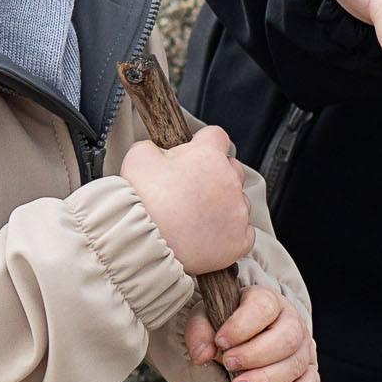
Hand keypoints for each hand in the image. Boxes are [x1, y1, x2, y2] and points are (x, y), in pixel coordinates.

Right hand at [121, 126, 252, 276]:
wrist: (145, 244)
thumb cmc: (143, 201)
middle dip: (215, 176)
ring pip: (239, 202)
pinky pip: (243, 233)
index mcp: (209, 155)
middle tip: (191, 191)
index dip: (203, 144)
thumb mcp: (138, 158)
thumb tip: (158, 152)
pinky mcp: (240, 241)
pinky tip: (208, 237)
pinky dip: (229, 234)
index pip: (216, 136)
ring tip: (196, 219)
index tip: (193, 155)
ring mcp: (238, 212)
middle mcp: (230, 181)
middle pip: (232, 169)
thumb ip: (153, 147)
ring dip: (224, 206)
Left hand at [185, 284, 319, 381]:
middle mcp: (291, 320)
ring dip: (268, 380)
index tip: (220, 341)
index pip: (264, 307)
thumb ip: (200, 330)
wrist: (242, 340)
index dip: (242, 325)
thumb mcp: (206, 319)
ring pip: (296, 363)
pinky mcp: (308, 370)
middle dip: (255, 355)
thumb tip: (202, 355)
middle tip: (229, 365)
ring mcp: (303, 346)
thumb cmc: (226, 325)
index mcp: (267, 300)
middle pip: (286, 337)